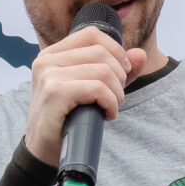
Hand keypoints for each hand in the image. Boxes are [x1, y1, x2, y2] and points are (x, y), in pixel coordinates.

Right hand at [25, 24, 144, 167]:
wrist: (44, 151)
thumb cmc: (66, 119)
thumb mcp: (91, 89)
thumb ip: (116, 70)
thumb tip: (140, 54)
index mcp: (51, 54)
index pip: (92, 34)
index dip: (115, 50)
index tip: (121, 73)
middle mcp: (46, 61)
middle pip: (101, 52)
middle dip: (119, 76)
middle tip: (115, 98)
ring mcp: (48, 76)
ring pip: (103, 71)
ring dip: (117, 93)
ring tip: (111, 107)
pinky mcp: (54, 93)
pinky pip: (97, 88)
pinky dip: (110, 103)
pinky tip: (107, 115)